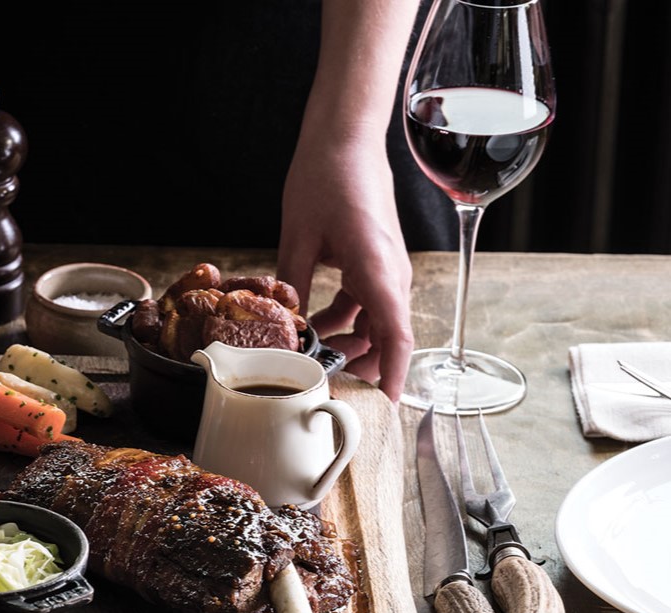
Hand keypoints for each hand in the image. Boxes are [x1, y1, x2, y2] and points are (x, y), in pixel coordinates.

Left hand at [277, 132, 414, 400]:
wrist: (344, 136)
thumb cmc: (325, 177)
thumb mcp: (297, 238)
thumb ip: (293, 288)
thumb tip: (287, 330)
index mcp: (377, 269)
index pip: (396, 336)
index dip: (393, 374)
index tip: (384, 403)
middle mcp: (391, 271)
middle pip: (389, 335)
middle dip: (363, 364)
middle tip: (327, 382)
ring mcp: (387, 265)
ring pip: (378, 320)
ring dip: (351, 340)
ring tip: (314, 352)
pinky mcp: (377, 258)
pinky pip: (369, 301)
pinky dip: (348, 318)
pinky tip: (317, 322)